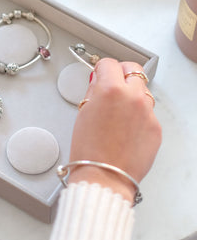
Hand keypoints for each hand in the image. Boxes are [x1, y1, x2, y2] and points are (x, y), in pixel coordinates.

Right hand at [68, 58, 161, 201]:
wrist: (104, 175)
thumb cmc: (89, 150)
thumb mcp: (82, 113)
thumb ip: (93, 92)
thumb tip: (98, 83)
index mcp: (110, 90)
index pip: (109, 63)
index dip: (100, 69)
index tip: (99, 73)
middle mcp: (133, 97)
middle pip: (133, 69)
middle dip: (121, 72)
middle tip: (112, 82)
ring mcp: (147, 112)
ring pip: (142, 90)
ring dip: (131, 93)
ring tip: (118, 110)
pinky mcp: (156, 127)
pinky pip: (148, 112)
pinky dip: (138, 115)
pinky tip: (125, 128)